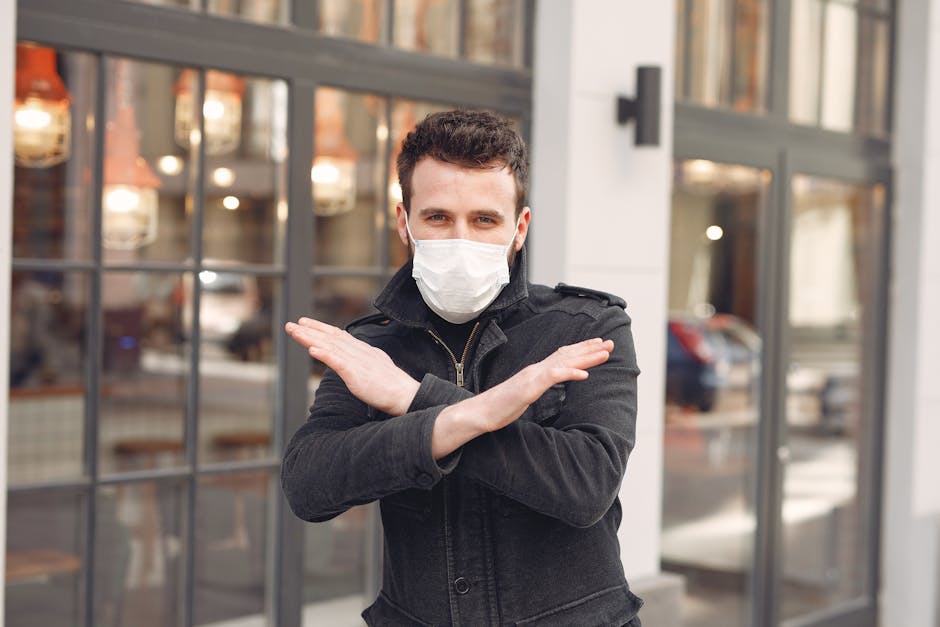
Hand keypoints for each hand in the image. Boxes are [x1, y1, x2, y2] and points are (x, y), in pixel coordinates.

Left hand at [285, 317, 419, 415]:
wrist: (405, 394)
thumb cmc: (392, 386)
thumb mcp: (375, 367)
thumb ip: (362, 361)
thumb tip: (351, 360)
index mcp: (363, 350)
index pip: (338, 335)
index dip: (321, 328)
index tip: (306, 324)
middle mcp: (358, 351)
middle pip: (330, 337)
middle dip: (309, 330)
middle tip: (291, 324)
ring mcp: (357, 361)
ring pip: (330, 346)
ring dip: (310, 338)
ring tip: (295, 331)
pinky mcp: (356, 373)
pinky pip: (337, 362)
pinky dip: (324, 354)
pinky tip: (312, 350)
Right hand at [431, 338, 613, 457]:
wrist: (480, 412)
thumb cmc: (500, 407)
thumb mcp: (524, 395)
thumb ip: (536, 387)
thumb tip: (545, 384)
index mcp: (536, 372)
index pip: (562, 356)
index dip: (581, 350)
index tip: (597, 345)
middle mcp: (536, 369)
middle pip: (567, 355)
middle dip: (590, 349)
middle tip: (609, 343)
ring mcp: (532, 377)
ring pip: (564, 362)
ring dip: (586, 357)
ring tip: (604, 352)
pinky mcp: (529, 387)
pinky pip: (552, 377)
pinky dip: (569, 373)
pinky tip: (584, 374)